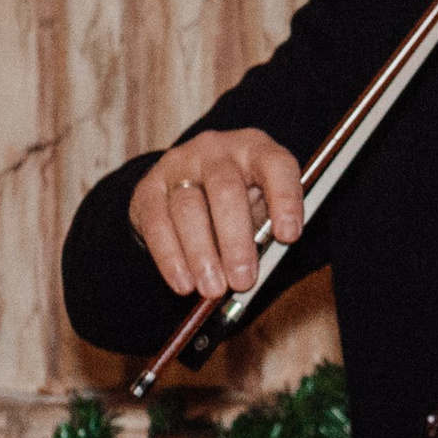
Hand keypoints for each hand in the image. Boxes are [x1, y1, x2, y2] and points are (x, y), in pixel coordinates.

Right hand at [127, 130, 303, 300]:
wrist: (191, 182)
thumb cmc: (240, 198)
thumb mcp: (262, 204)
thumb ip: (267, 229)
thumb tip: (263, 271)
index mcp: (256, 149)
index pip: (276, 166)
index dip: (285, 200)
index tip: (289, 237)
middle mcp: (217, 150)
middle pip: (226, 190)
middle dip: (236, 241)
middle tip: (243, 280)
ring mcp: (179, 165)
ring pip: (188, 208)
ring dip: (202, 254)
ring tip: (213, 289)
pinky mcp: (149, 188)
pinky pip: (157, 224)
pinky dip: (170, 258)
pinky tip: (184, 283)